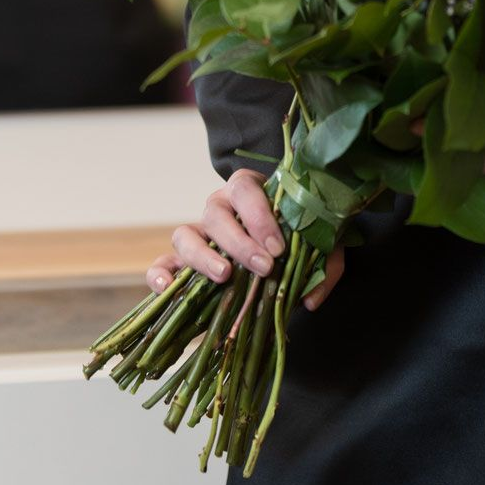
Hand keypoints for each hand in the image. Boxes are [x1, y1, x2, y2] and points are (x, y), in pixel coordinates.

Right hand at [142, 168, 346, 311]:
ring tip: (224, 276)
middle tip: (264, 266)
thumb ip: (324, 267)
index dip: (258, 213)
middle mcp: (219, 209)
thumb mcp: (320, 252)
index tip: (278, 245)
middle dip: (239, 240)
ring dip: (203, 255)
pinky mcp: (180, 264)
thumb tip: (310, 298)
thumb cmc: (296, 249)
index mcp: (250, 194)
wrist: (275, 267)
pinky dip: (159, 274)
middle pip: (215, 210)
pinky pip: (161, 263)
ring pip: (185, 233)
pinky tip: (168, 288)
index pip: (244, 186)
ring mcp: (197, 235)